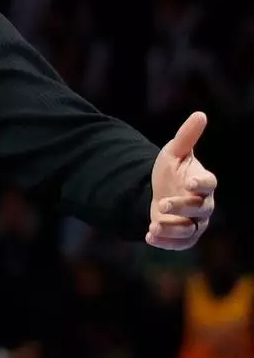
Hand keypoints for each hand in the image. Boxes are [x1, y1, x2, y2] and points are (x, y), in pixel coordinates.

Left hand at [148, 111, 216, 249]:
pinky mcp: (183, 237)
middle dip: (181, 207)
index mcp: (202, 182)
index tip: (190, 182)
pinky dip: (166, 242)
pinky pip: (180, 243)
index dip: (201, 184)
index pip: (209, 184)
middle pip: (199, 208)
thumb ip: (187, 136)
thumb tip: (200, 114)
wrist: (159, 192)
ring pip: (190, 229)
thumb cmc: (171, 171)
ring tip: (153, 227)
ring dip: (172, 229)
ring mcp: (194, 222)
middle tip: (161, 203)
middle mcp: (203, 204)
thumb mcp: (174, 152)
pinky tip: (149, 237)